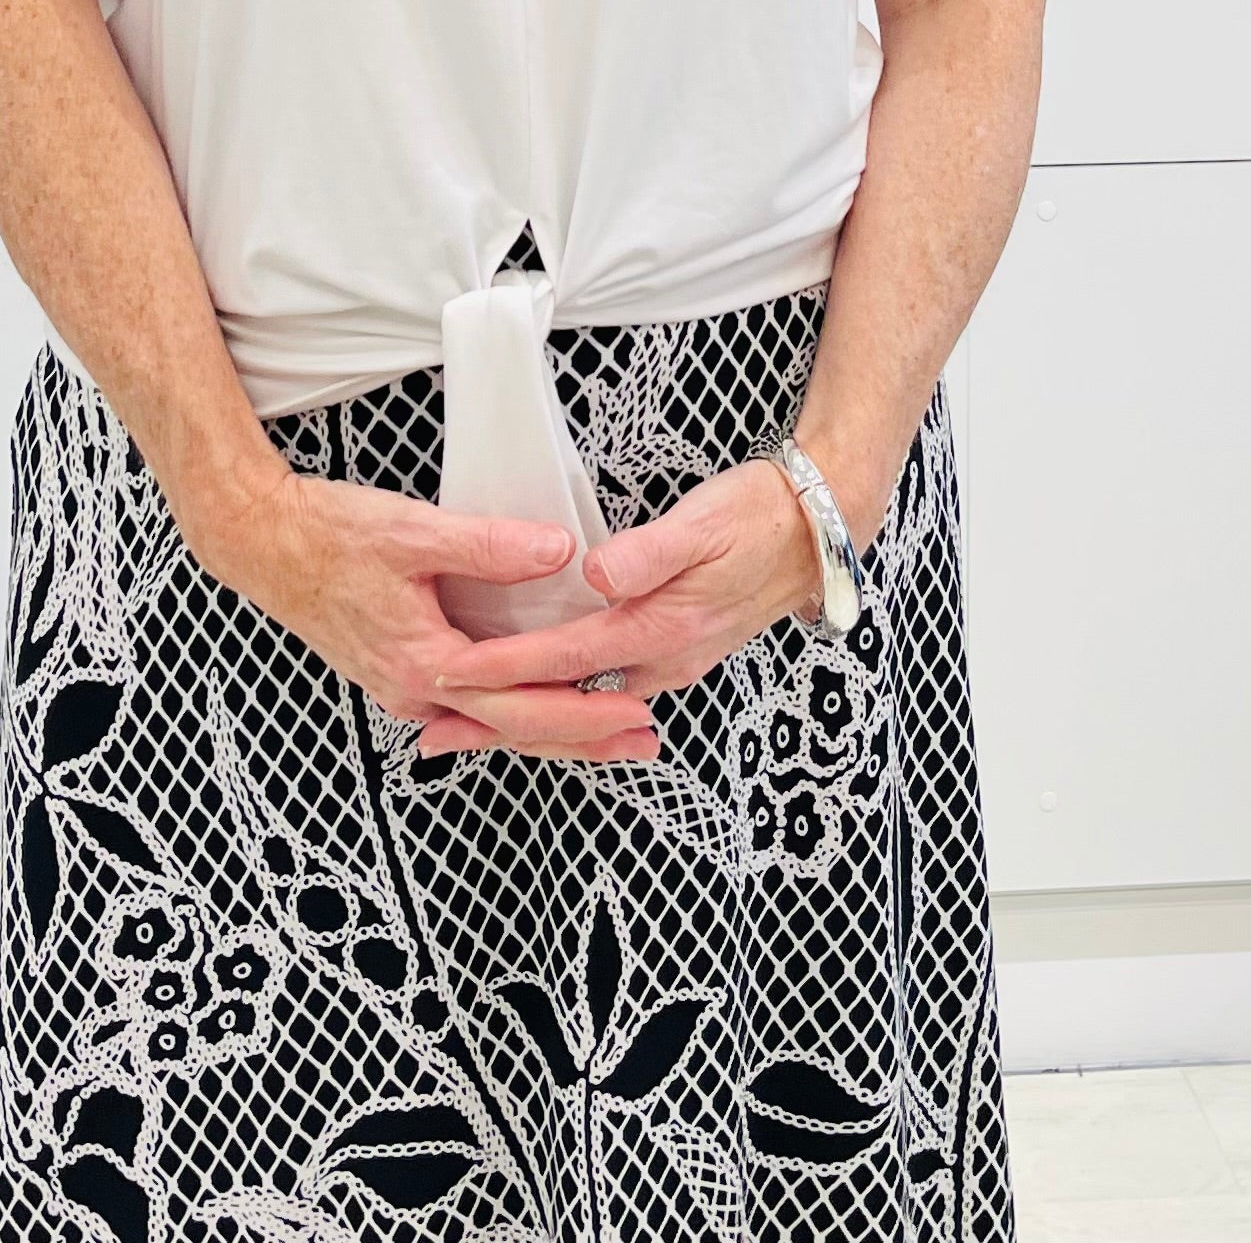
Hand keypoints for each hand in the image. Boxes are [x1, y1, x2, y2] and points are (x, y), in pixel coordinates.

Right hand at [192, 472, 663, 762]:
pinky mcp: (397, 670)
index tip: (635, 712)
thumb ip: (489, 546)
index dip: (585, 712)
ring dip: (551, 729)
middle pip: (514, 729)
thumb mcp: (413, 533)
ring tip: (608, 733)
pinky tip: (533, 709)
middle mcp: (414, 690)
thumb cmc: (326, 535)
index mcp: (424, 664)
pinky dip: (510, 713)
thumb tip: (561, 553)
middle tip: (645, 741)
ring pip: (491, 723)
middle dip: (583, 738)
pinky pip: (468, 707)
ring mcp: (403, 686)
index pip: (522, 705)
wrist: (260, 541)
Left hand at [415, 460, 824, 757]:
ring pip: (582, 702)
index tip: (447, 673)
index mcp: (660, 631)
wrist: (817, 534)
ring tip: (467, 721)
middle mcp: (664, 662)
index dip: (500, 667)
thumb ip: (645, 554)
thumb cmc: (757, 520)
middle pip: (564, 701)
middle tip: (434, 729)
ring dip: (525, 712)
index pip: (561, 658)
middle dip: (498, 717)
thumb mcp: (699, 525)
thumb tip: (594, 575)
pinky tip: (539, 691)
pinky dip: (561, 696)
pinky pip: (604, 689)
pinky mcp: (676, 652)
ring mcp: (672, 663)